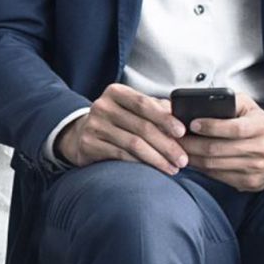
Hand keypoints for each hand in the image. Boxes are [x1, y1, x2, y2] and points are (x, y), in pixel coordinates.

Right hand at [56, 82, 188, 174]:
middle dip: (166, 145)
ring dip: (157, 159)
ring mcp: (94, 126)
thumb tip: (182, 114)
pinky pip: (120, 156)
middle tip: (182, 159)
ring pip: (133, 144)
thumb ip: (154, 108)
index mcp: (116, 92)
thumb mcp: (131, 108)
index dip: (165, 118)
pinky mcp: (89, 145)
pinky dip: (140, 164)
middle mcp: (102, 106)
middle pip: (141, 127)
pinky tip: (153, 171)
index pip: (144, 104)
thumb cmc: (115, 121)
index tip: (182, 132)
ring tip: (172, 168)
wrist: (80, 134)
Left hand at [179, 94, 263, 192]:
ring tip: (179, 149)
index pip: (234, 128)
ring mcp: (255, 169)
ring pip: (214, 166)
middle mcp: (260, 149)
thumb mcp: (251, 108)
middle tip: (175, 138)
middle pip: (217, 150)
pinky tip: (192, 161)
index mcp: (261, 127)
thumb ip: (230, 102)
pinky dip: (201, 169)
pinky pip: (217, 177)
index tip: (192, 124)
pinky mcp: (249, 183)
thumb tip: (203, 104)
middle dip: (192, 144)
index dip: (211, 126)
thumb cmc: (260, 126)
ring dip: (192, 158)